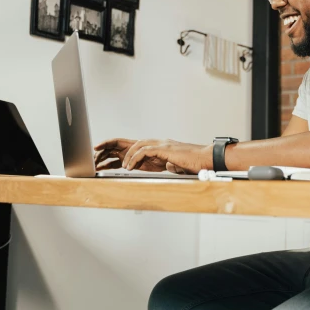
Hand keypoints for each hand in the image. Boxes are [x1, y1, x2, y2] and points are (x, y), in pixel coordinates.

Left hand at [95, 138, 212, 173]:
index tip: (110, 156)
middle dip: (115, 146)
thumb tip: (166, 168)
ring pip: (137, 145)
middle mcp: (159, 142)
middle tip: (102, 154)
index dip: (122, 149)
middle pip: (133, 141)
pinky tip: (130, 167)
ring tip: (120, 165)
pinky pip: (145, 151)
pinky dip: (135, 158)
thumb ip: (168, 165)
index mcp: (161, 146)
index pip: (137, 145)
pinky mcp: (165, 149)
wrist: (207, 159)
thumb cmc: (195, 163)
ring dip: (125, 155)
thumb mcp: (176, 165)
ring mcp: (162, 144)